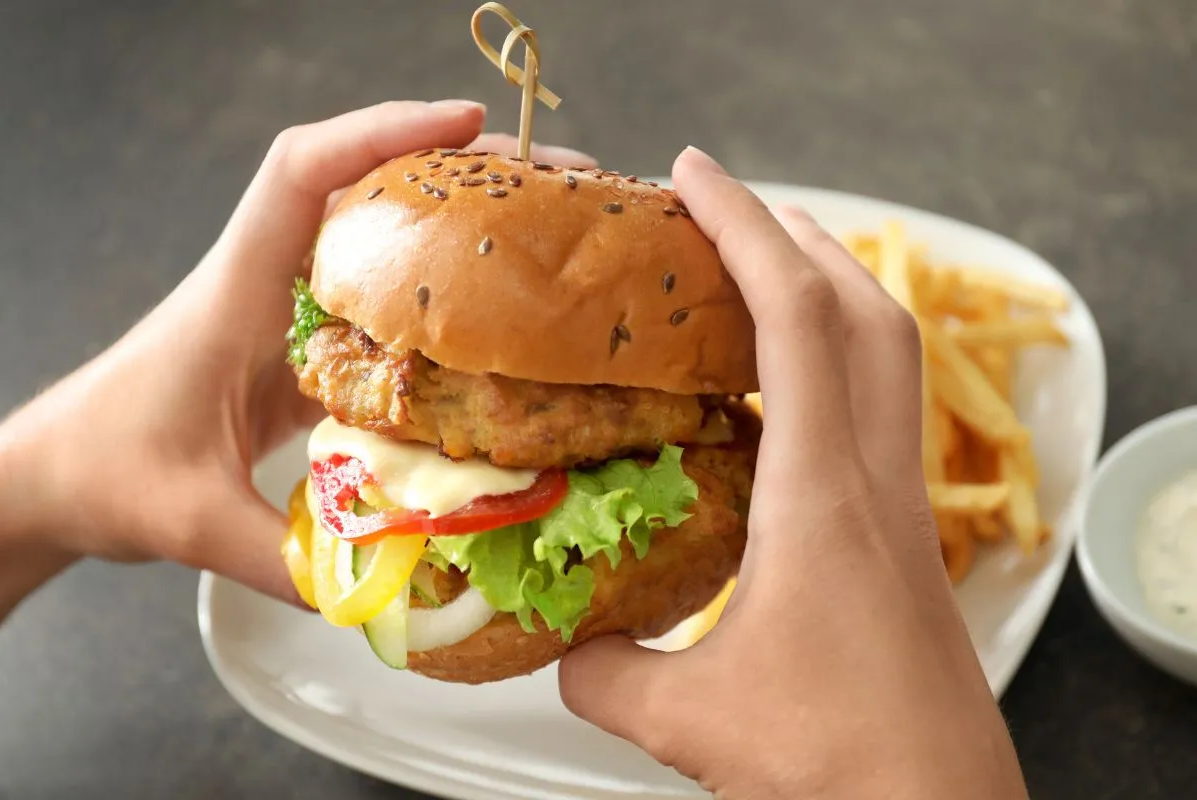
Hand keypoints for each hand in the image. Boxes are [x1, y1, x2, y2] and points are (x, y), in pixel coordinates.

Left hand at [0, 99, 594, 620]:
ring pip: (382, 241)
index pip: (302, 174)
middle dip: (460, 173)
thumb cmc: (104, 471)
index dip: (382, 133)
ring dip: (459, 225)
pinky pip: (383, 305)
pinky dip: (441, 296)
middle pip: (367, 191)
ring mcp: (292, 314)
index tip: (467, 126)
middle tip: (552, 185)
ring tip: (545, 237)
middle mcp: (271, 285)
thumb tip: (383, 591)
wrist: (61, 474)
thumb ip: (282, 557)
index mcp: (238, 291)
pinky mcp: (306, 349)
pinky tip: (494, 326)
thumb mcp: (189, 519)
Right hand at [558, 148, 1027, 798]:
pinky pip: (879, 415)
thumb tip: (563, 645)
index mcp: (818, 497)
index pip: (794, 319)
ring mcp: (902, 510)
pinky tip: (784, 404)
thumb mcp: (690, 718)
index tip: (695, 176)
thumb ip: (608, 670)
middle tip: (730, 210)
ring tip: (761, 275)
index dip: (746, 229)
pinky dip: (837, 369)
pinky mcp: (908, 542)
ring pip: (887, 357)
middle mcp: (874, 484)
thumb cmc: (834, 763)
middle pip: (864, 309)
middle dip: (798, 235)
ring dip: (831, 292)